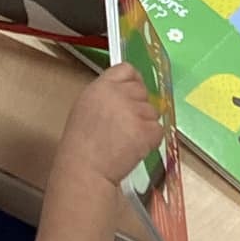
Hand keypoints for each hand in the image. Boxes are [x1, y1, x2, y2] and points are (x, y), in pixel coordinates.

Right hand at [62, 63, 162, 185]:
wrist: (85, 170)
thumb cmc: (81, 145)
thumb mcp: (86, 108)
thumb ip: (107, 95)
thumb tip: (127, 92)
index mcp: (101, 86)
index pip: (127, 69)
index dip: (133, 82)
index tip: (132, 94)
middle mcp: (118, 94)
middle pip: (142, 91)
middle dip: (139, 107)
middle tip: (126, 126)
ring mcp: (134, 111)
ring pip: (152, 112)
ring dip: (144, 125)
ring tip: (126, 141)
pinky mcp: (145, 130)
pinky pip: (158, 130)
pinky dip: (150, 140)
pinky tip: (135, 149)